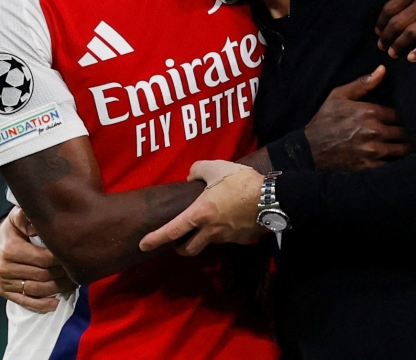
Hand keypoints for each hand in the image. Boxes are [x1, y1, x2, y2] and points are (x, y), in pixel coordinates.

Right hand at [0, 206, 77, 311]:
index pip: (43, 258)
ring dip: (57, 289)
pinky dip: (42, 304)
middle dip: (63, 274)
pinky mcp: (4, 290)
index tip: (75, 256)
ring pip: (36, 289)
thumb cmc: (15, 228)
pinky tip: (56, 303)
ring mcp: (4, 281)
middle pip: (42, 275)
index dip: (61, 259)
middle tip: (79, 271)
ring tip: (73, 284)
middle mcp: (5, 266)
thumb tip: (39, 225)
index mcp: (10, 248)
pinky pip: (25, 301)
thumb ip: (28, 217)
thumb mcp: (19, 217)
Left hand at [139, 162, 264, 255]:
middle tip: (178, 242)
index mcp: (200, 214)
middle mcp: (211, 231)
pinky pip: (229, 237)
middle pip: (189, 249)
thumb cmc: (240, 182)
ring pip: (210, 242)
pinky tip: (233, 217)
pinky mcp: (242, 239)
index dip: (155, 239)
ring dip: (205, 236)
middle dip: (180, 248)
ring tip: (211, 221)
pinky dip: (226, 230)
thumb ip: (198, 170)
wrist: (272, 198)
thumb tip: (192, 178)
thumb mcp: (215, 167)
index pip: (172, 231)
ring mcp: (227, 238)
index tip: (143, 245)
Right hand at [305, 66, 410, 170]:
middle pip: (405, 132)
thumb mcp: (339, 96)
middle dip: (406, 133)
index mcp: (370, 112)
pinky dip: (398, 163)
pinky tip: (396, 161)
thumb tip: (383, 69)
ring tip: (405, 147)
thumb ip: (363, 83)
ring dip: (405, 148)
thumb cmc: (325, 121)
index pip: (400, 114)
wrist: (309, 150)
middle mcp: (375, 131)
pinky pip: (394, 165)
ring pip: (403, 150)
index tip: (402, 120)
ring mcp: (373, 151)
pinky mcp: (370, 167)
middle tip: (408, 134)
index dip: (403, 117)